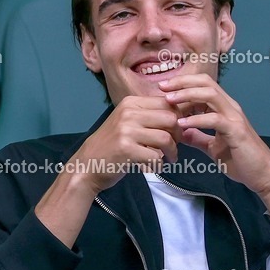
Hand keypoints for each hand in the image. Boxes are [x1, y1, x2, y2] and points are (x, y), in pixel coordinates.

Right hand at [69, 95, 183, 195]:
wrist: (88, 164)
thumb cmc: (112, 144)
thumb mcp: (127, 122)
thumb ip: (149, 116)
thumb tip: (181, 115)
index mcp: (130, 103)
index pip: (166, 103)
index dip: (178, 118)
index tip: (175, 132)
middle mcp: (128, 113)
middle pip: (170, 119)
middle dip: (178, 135)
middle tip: (174, 146)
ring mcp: (126, 130)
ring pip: (165, 138)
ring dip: (172, 151)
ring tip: (169, 158)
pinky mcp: (126, 149)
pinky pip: (156, 157)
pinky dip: (159, 164)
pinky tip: (154, 166)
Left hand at [156, 75, 269, 245]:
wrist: (262, 176)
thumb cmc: (240, 161)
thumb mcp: (213, 147)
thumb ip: (197, 137)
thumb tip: (180, 132)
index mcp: (225, 109)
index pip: (203, 85)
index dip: (183, 84)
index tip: (163, 89)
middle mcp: (231, 108)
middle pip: (206, 83)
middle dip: (182, 82)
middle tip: (161, 87)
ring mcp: (235, 118)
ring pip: (210, 95)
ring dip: (187, 95)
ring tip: (168, 100)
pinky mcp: (236, 131)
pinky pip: (214, 119)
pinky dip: (196, 119)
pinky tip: (181, 124)